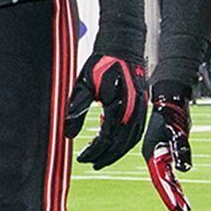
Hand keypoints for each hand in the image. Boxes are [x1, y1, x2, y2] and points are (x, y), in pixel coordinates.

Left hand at [66, 48, 149, 168]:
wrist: (122, 47)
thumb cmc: (102, 63)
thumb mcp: (83, 85)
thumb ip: (76, 110)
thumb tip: (68, 133)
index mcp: (118, 106)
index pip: (106, 138)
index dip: (93, 151)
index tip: (82, 157)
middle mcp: (132, 110)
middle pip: (120, 144)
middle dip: (105, 157)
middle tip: (91, 163)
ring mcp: (140, 109)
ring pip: (131, 140)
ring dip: (117, 152)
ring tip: (103, 159)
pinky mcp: (142, 106)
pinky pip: (137, 131)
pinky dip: (126, 142)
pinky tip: (116, 144)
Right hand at [143, 95, 192, 210]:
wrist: (170, 98)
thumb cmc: (173, 113)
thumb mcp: (178, 132)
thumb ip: (181, 150)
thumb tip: (184, 170)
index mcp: (152, 153)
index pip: (160, 178)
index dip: (167, 194)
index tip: (174, 208)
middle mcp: (154, 156)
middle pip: (163, 181)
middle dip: (173, 197)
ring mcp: (160, 154)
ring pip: (168, 179)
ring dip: (176, 192)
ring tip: (185, 208)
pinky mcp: (167, 152)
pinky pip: (171, 172)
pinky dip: (177, 182)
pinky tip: (182, 192)